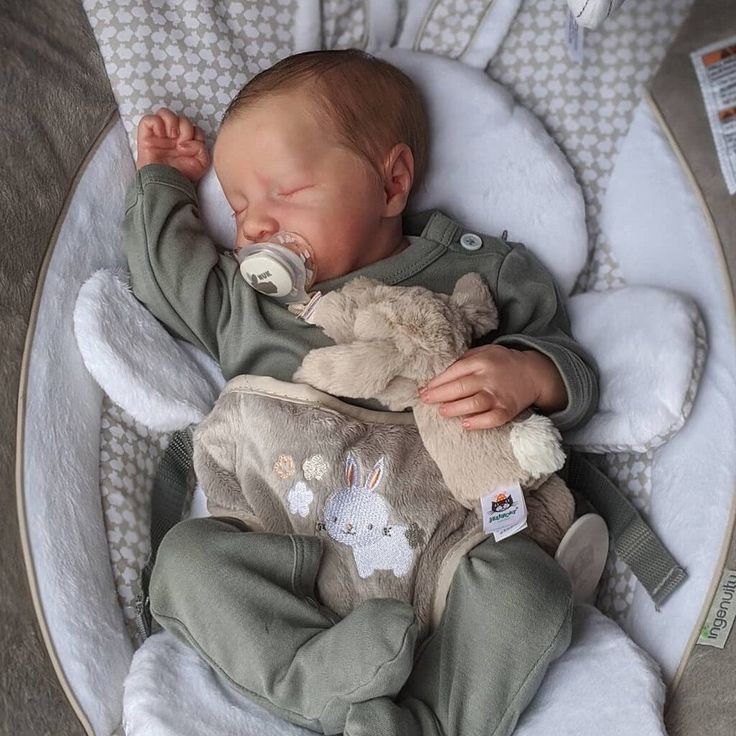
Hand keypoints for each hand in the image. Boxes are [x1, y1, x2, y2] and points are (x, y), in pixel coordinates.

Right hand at [136, 108, 209, 181]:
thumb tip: (188, 140)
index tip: (192, 145)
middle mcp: (173, 137)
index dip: (195, 133)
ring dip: (171, 121)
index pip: (193, 126)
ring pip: (164, 112)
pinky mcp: (146, 136)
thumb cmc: (181, 176)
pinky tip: (161, 135)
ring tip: (172, 136)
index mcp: (186, 142)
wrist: (166, 184)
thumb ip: (202, 147)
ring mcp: (160, 135)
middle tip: (181, 142)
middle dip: (185, 128)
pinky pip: (149, 119)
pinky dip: (157, 124)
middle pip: (181, 118)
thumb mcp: (201, 163)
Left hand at [418, 345, 565, 429]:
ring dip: (454, 409)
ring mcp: (499, 395)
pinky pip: (492, 419)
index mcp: (482, 361)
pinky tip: (466, 424)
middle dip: (439, 395)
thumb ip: (464, 360)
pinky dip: (478, 423)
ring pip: (473, 403)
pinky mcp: (507, 410)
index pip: (454, 371)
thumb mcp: (485, 351)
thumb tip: (440, 374)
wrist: (534, 373)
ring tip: (441, 411)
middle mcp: (489, 378)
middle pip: (460, 387)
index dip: (437, 381)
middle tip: (425, 400)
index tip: (424, 389)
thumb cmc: (503, 363)